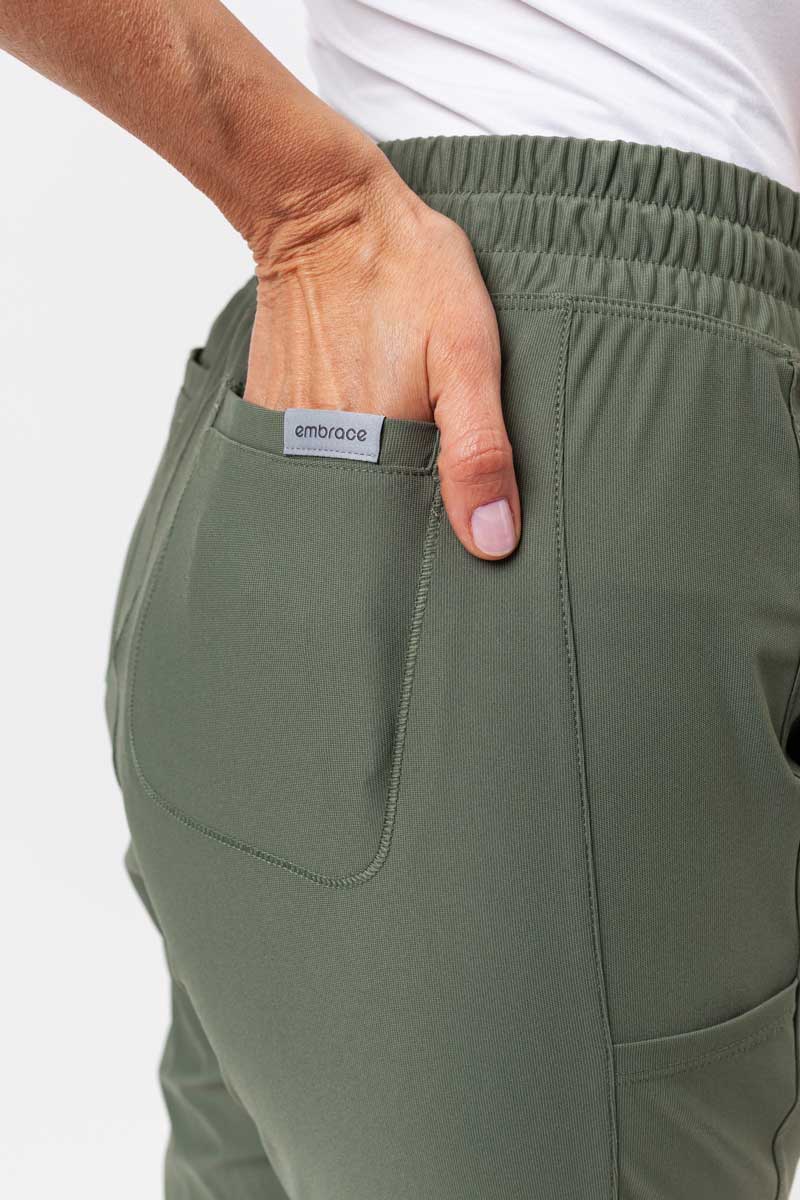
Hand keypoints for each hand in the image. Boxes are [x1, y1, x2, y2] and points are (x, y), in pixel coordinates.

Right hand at [244, 144, 519, 560]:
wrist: (325, 213)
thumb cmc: (407, 275)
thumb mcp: (468, 356)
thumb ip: (479, 453)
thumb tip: (492, 542)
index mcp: (371, 454)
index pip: (404, 540)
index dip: (436, 535)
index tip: (459, 520)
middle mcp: (316, 455)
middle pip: (365, 520)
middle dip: (400, 514)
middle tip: (428, 454)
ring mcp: (284, 434)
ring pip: (336, 489)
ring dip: (368, 480)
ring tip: (394, 426)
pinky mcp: (268, 411)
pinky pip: (306, 458)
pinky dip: (336, 453)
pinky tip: (361, 416)